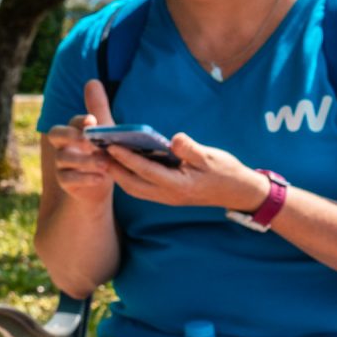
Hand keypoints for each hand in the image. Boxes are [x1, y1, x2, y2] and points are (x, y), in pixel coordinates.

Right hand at [45, 78, 118, 205]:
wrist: (102, 182)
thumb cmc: (104, 151)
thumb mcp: (106, 132)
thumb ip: (99, 109)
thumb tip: (92, 81)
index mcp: (74, 129)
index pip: (73, 121)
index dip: (80, 121)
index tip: (92, 121)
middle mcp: (63, 144)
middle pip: (55, 134)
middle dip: (70, 135)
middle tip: (90, 141)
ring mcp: (61, 162)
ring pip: (63, 158)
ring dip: (84, 160)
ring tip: (105, 164)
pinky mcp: (64, 180)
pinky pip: (67, 178)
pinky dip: (84, 178)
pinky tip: (101, 178)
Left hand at [103, 129, 267, 211]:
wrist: (238, 192)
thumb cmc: (226, 172)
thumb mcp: (211, 157)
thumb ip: (190, 149)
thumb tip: (173, 139)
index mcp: (178, 185)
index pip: (145, 170)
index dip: (127, 158)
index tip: (111, 145)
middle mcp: (168, 194)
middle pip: (132, 184)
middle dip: (113, 168)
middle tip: (97, 152)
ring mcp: (166, 198)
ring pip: (134, 189)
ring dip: (118, 174)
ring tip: (103, 157)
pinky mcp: (166, 196)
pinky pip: (141, 189)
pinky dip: (128, 177)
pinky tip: (121, 164)